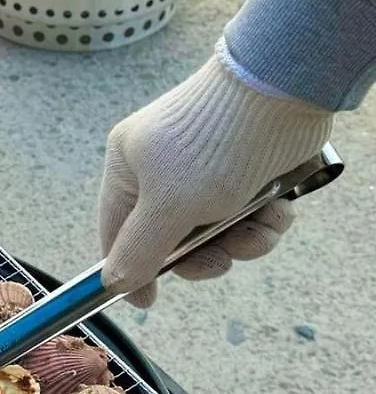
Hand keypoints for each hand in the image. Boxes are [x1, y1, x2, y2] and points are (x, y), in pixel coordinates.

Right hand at [98, 53, 333, 306]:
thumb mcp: (167, 208)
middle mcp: (162, 167)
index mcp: (128, 165)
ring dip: (242, 240)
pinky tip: (277, 210)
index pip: (117, 230)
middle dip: (204, 254)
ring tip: (259, 228)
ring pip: (216, 230)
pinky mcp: (245, 168)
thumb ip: (138, 251)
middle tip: (223, 259)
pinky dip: (264, 220)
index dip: (131, 269)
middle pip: (172, 237)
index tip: (149, 301)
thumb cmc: (211, 148)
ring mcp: (206, 168)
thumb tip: (112, 283)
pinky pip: (247, 213)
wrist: (281, 92)